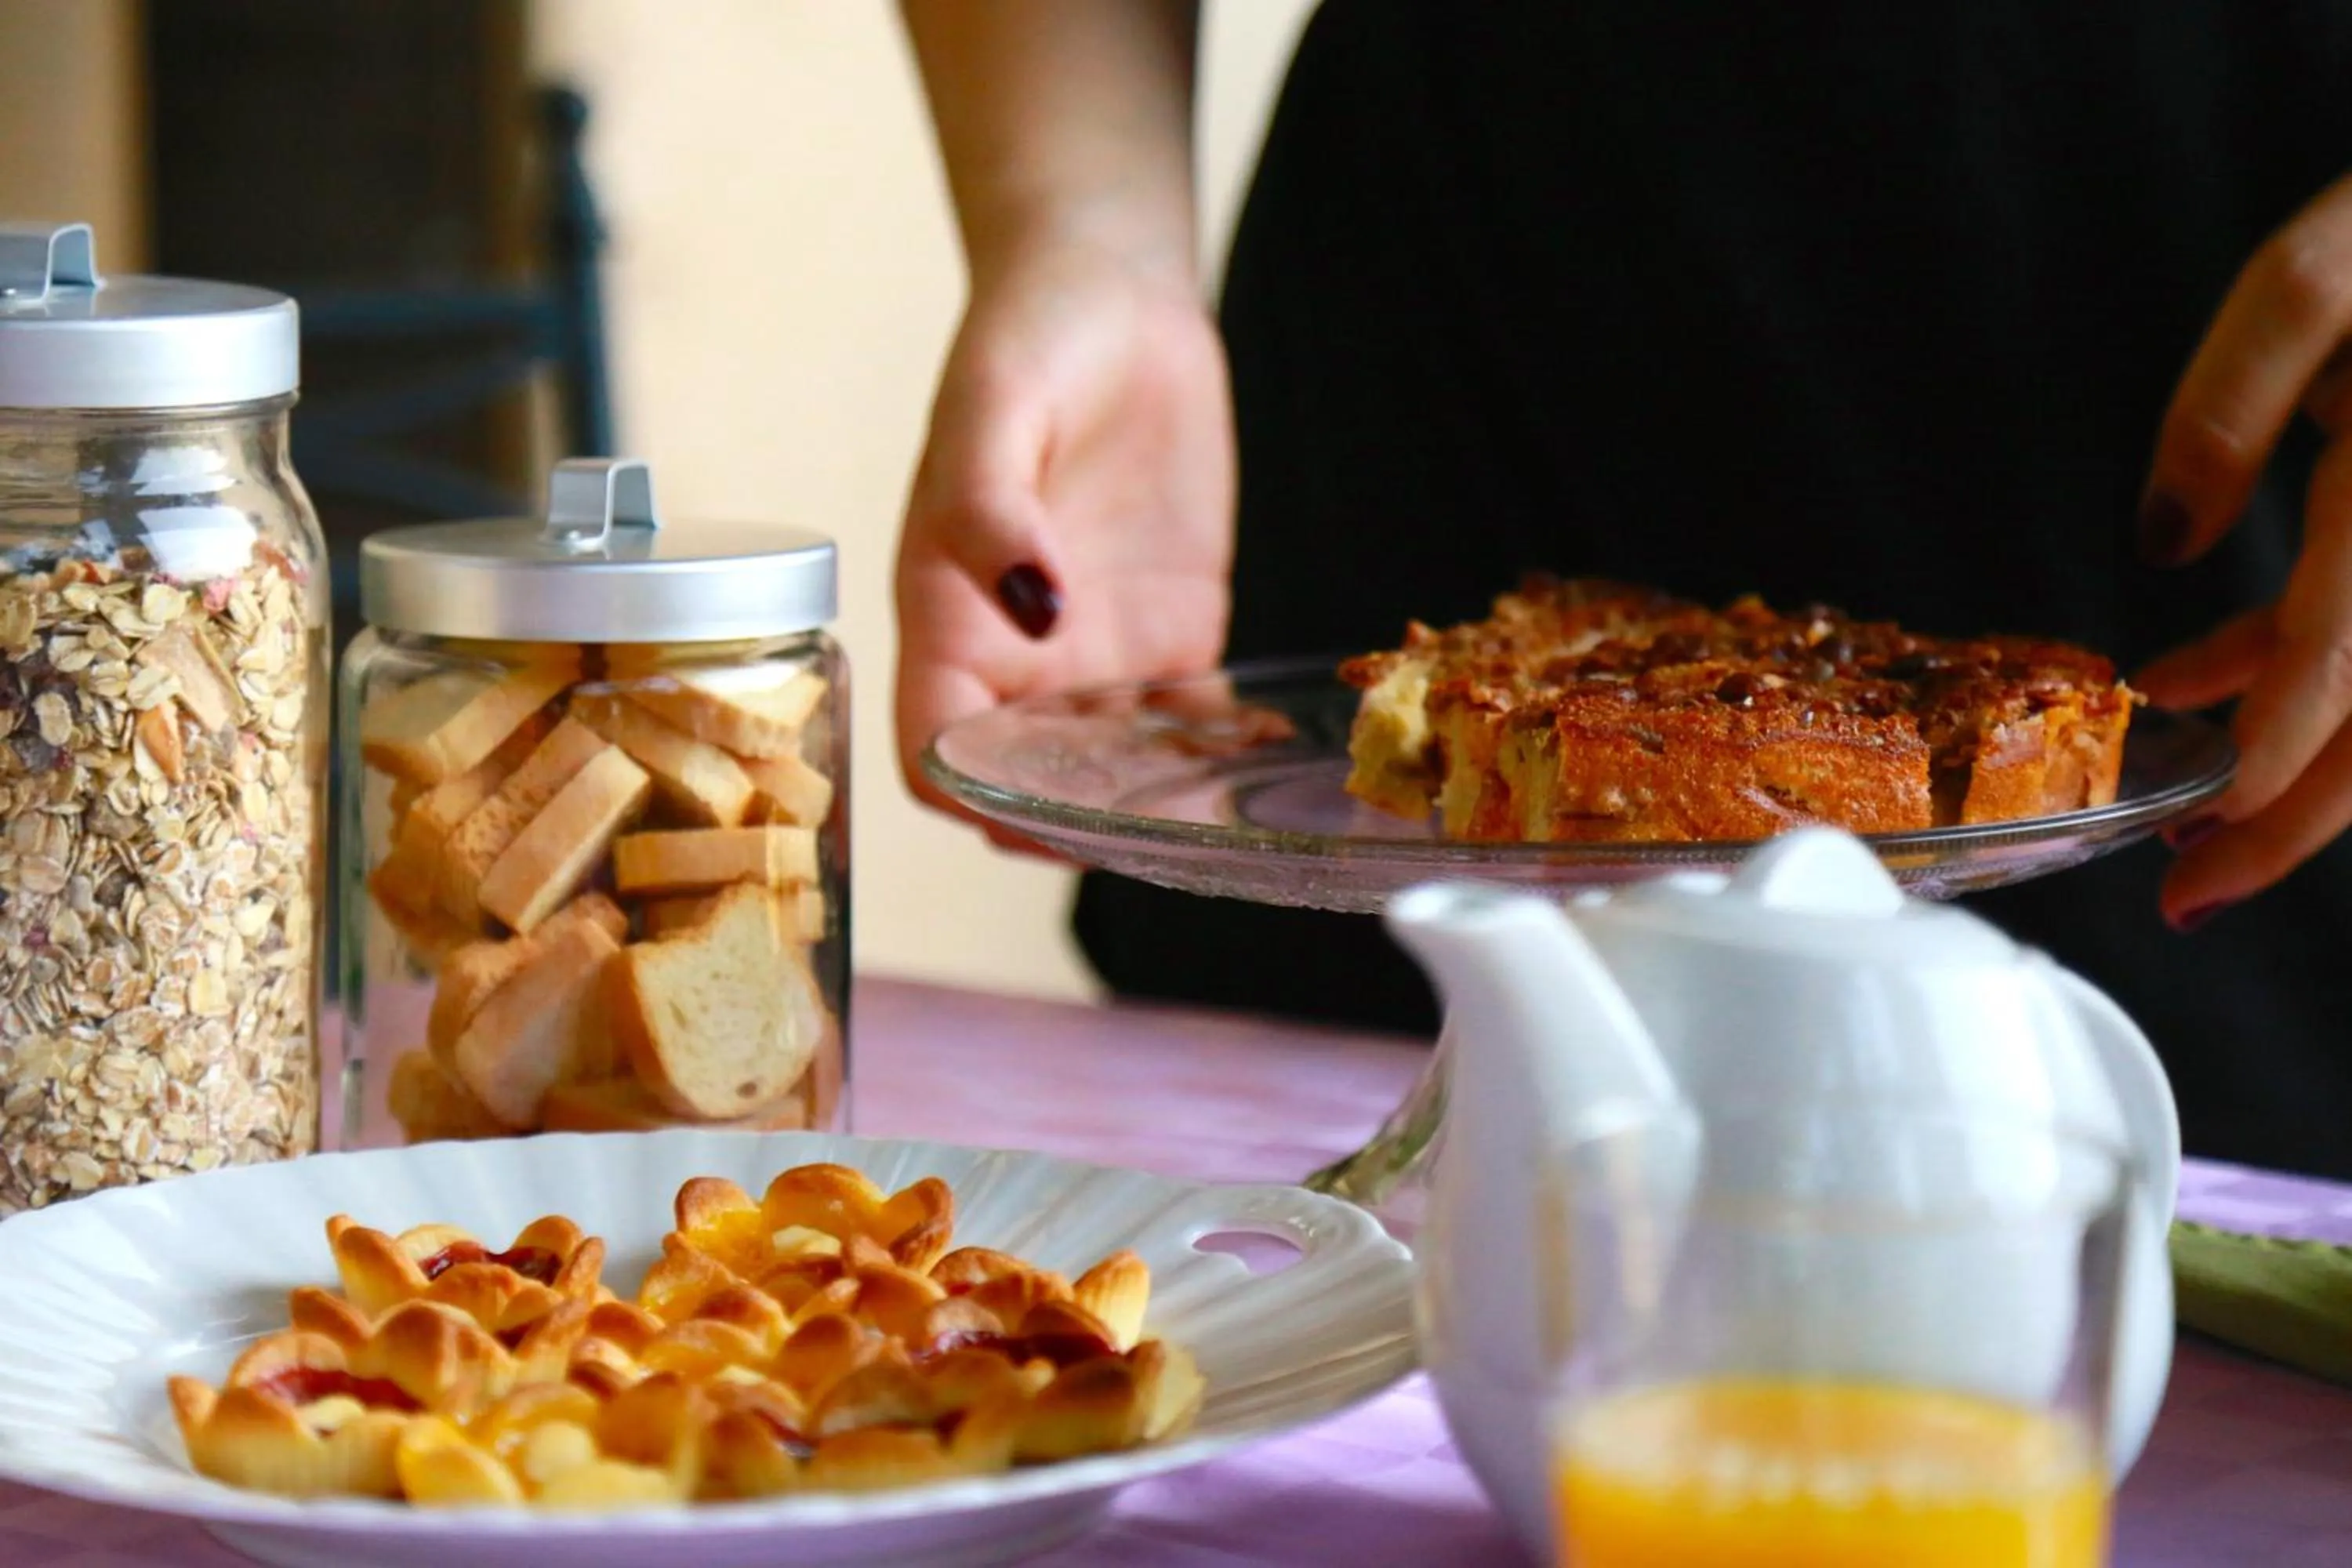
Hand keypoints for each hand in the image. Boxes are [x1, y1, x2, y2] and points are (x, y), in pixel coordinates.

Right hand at [893, 235, 1235, 850]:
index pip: (936, 750)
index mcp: (949, 615)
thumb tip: (1030, 614)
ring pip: (1111, 773)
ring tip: (1219, 817)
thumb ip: (993, 511)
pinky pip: (1189, 726)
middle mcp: (1016, 654)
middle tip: (1154, 833)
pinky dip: (1219, 755)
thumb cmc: (1030, 340)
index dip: (975, 797)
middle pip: (1025, 786)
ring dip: (1153, 804)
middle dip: (1076, 826)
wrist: (1115, 294)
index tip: (1040, 813)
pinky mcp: (1171, 634)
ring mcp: (1096, 652)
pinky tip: (1266, 759)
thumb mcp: (995, 407)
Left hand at [2133, 169, 2351, 927]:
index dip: (2289, 748)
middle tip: (2190, 893)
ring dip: (2298, 761)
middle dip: (2294, 820)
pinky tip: (2207, 679)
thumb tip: (2166, 537)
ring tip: (2189, 814)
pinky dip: (2303, 666)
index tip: (2217, 822)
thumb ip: (2240, 394)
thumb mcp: (2327, 270)